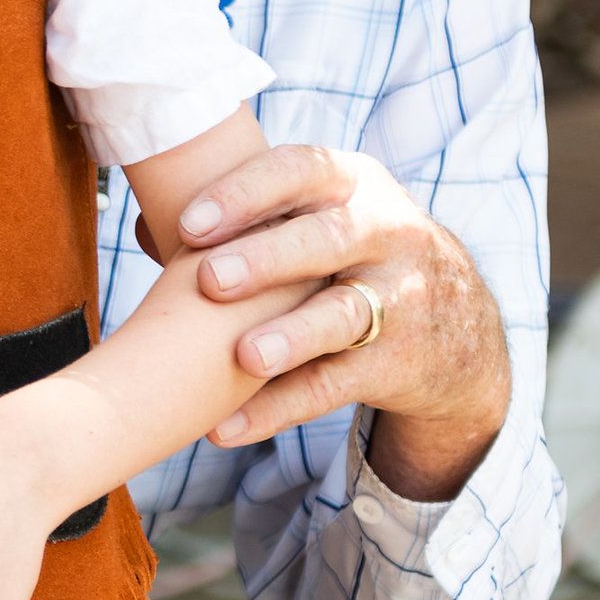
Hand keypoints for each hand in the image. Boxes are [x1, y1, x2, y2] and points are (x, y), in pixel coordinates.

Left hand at [175, 143, 510, 497]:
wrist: (457, 326)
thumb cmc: (349, 254)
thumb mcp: (323, 212)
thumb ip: (250, 211)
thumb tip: (142, 219)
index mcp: (354, 184)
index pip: (302, 171)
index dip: (246, 193)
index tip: (189, 223)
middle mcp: (386, 232)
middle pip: (327, 239)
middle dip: (268, 258)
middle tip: (210, 278)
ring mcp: (401, 298)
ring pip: (343, 316)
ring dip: (291, 337)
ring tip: (244, 356)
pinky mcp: (398, 361)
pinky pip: (334, 386)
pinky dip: (278, 409)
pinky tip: (225, 429)